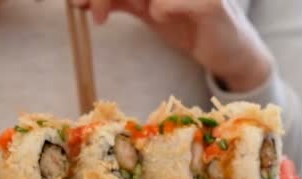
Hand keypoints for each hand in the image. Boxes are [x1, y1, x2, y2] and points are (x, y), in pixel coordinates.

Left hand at [71, 0, 272, 91]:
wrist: (226, 51)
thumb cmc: (188, 27)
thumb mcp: (147, 11)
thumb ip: (122, 1)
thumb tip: (84, 1)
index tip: (76, 1)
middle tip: (81, 6)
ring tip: (102, 16)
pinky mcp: (209, 4)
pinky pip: (166, 3)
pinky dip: (159, 9)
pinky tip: (158, 17)